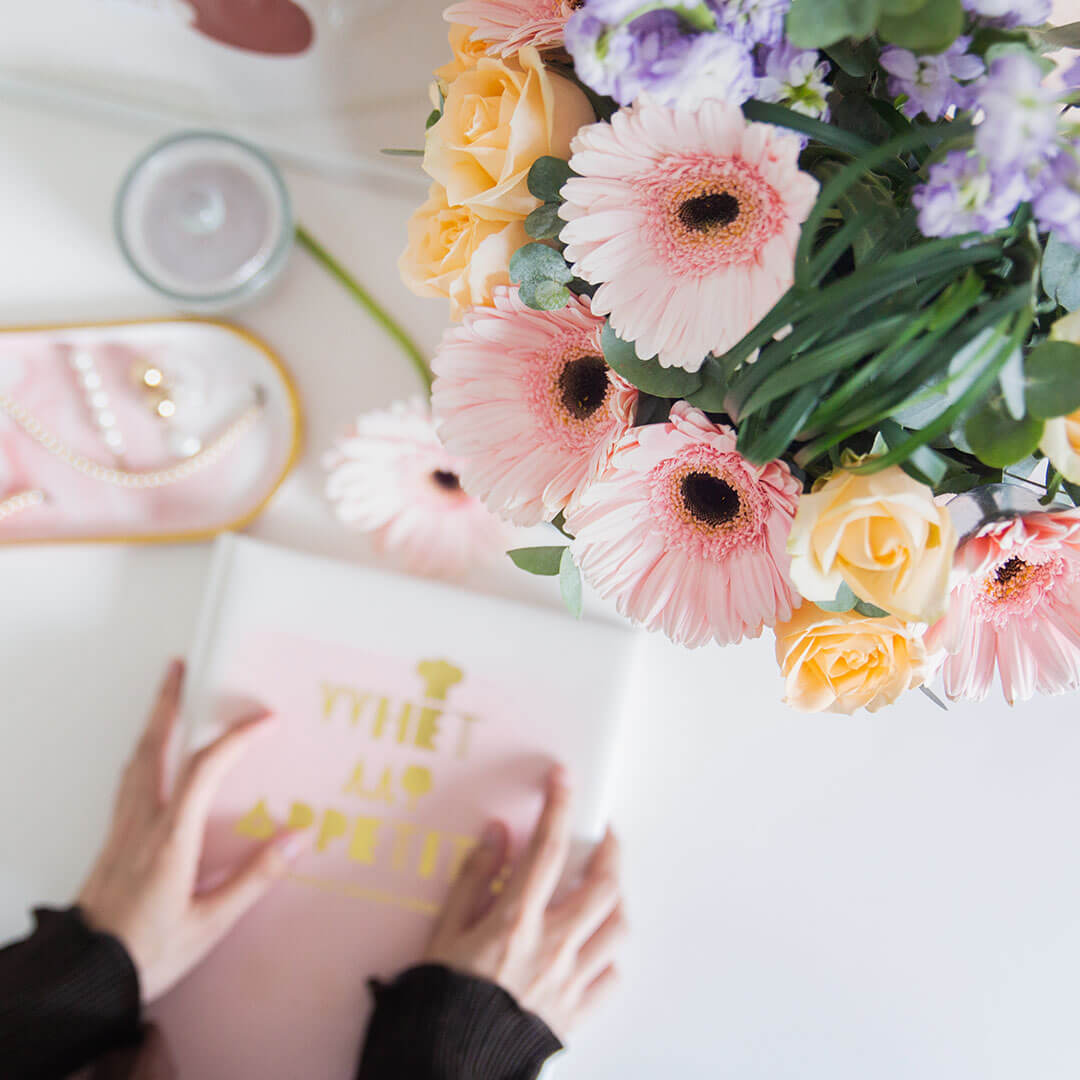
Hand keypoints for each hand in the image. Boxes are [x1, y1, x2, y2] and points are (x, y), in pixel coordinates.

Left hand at [78, 659, 305, 1002]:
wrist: (85, 976)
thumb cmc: (147, 953)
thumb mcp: (211, 924)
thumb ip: (255, 878)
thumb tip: (297, 839)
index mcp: (170, 839)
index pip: (205, 769)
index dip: (236, 738)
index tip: (265, 720)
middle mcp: (141, 824)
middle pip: (154, 747)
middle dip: (168, 703)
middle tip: (181, 668)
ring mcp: (121, 829)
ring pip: (136, 760)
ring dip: (153, 723)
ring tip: (166, 698)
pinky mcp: (112, 840)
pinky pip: (128, 780)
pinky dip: (142, 753)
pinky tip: (148, 755)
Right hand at [423, 767, 625, 1037]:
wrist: (448, 1065)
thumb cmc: (441, 997)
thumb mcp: (444, 930)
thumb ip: (474, 879)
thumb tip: (498, 835)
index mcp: (515, 921)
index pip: (547, 849)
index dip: (558, 806)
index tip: (564, 778)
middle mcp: (551, 946)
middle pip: (603, 886)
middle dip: (611, 850)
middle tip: (605, 832)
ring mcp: (570, 980)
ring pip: (617, 927)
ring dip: (617, 899)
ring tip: (606, 886)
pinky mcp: (577, 1011)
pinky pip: (611, 976)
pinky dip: (610, 955)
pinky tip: (596, 945)